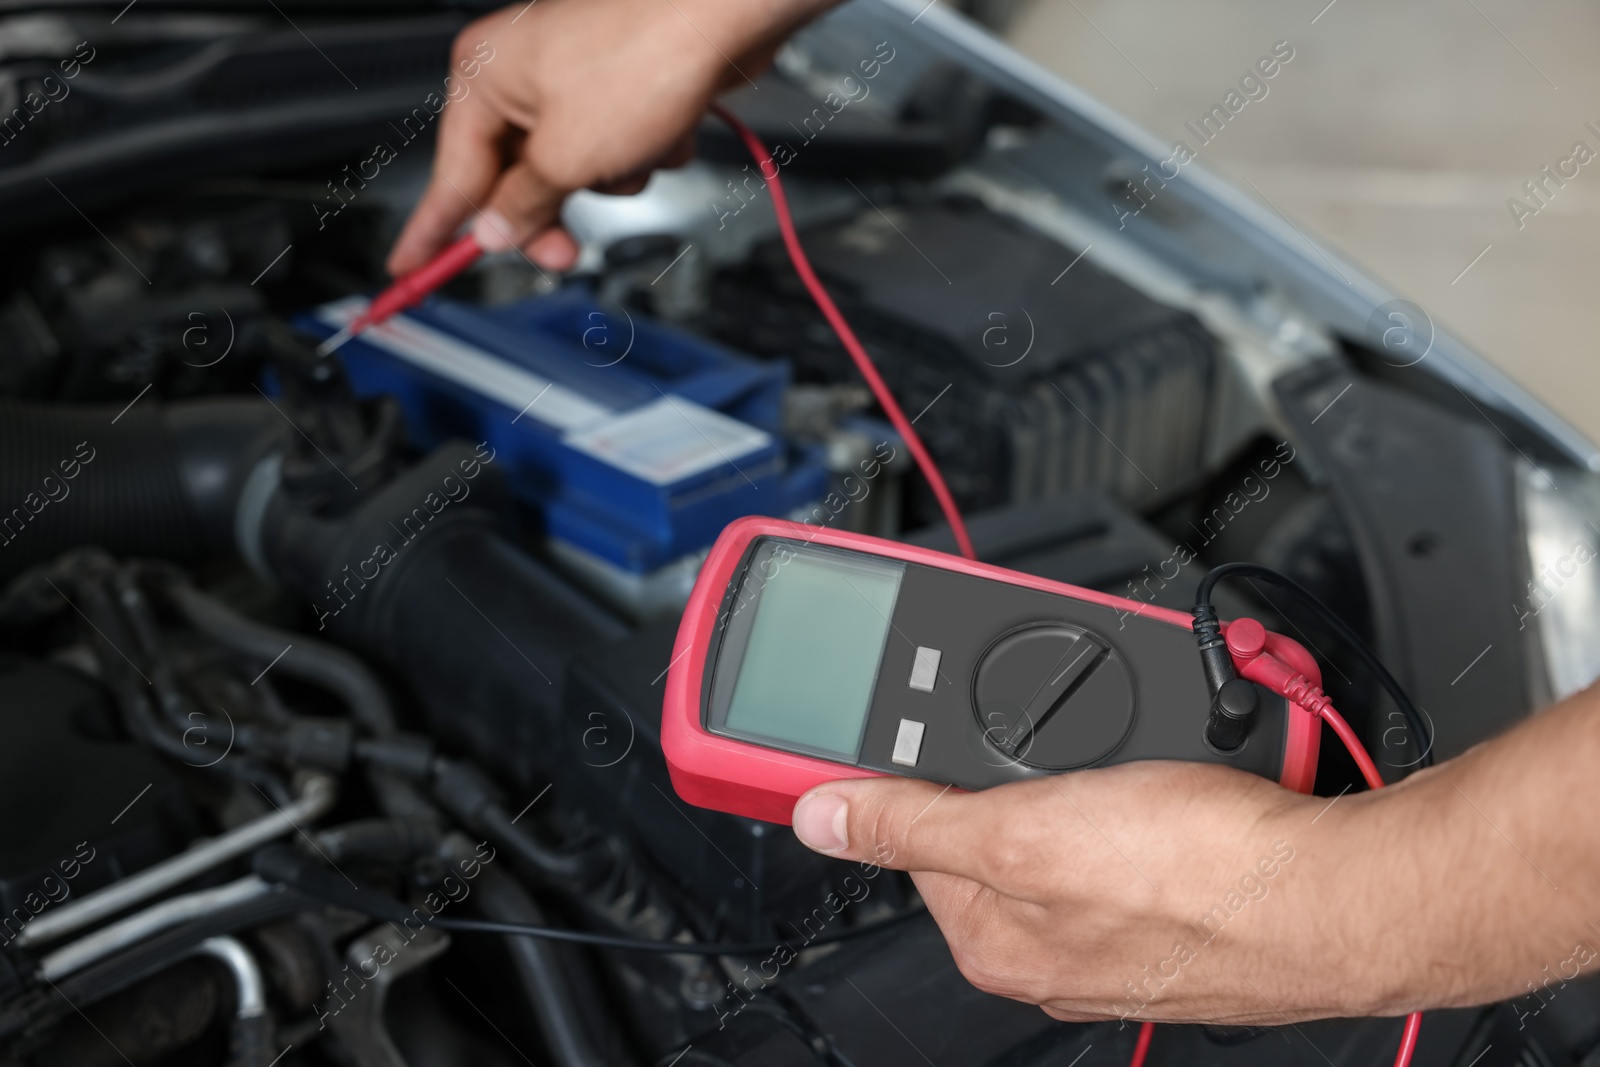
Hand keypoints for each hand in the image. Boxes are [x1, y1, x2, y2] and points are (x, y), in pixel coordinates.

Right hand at [388, 0, 830, 275]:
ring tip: (635, 151)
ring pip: (576, 171)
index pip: (448, 176)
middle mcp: (522, 74)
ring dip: (611, 177)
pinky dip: (645, 152)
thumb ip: (523, 203)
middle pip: (515, 180)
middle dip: (549, 213)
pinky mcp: (623, 89)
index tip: (412, 269)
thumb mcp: (567, 155)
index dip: (433, 232)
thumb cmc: (643, 52)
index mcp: (485, 76)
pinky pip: (620, 150)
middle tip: (562, 252)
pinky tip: (666, 131)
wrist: (721, 14)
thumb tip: (496, 231)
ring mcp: (575, 81)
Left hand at [791, 761, 1404, 1025]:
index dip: (920, 770)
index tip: (930, 720)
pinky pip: (1141, 821)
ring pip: (1074, 813)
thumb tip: (821, 817)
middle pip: (995, 822)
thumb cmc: (1199, 877)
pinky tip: (1181, 773)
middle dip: (1025, 763)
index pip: (915, 835)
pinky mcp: (1181, 898)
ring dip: (1093, 765)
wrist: (1345, 893)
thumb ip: (910, 824)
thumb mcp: (1020, 833)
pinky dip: (1152, 785)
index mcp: (991, 940)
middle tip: (1070, 729)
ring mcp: (1120, 924)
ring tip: (1141, 747)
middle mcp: (1048, 946)